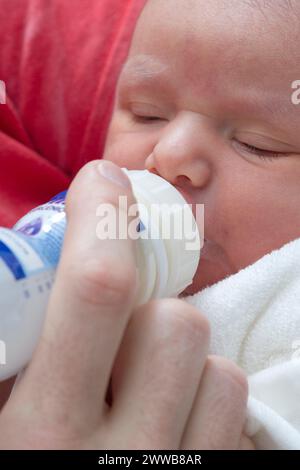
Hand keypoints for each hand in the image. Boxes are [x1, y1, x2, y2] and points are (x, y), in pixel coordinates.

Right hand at [0, 160, 253, 448]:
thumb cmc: (24, 462)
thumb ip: (12, 346)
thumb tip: (16, 270)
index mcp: (38, 433)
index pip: (96, 293)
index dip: (101, 221)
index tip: (102, 182)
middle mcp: (119, 460)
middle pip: (172, 321)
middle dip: (147, 306)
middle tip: (117, 332)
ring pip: (213, 363)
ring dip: (177, 358)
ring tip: (140, 389)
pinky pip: (234, 409)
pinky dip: (205, 400)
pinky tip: (169, 425)